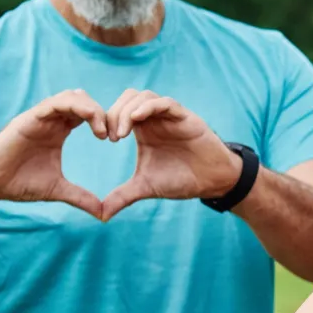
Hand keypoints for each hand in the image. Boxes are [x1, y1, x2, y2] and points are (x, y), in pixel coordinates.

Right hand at [0, 89, 107, 217]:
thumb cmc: (18, 183)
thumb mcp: (58, 190)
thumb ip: (81, 197)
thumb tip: (103, 214)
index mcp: (59, 130)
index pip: (87, 114)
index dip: (105, 121)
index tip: (116, 139)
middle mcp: (51, 120)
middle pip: (84, 101)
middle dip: (103, 113)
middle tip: (113, 135)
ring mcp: (40, 117)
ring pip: (72, 97)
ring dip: (92, 108)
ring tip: (102, 130)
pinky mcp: (29, 118)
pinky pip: (55, 103)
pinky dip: (76, 106)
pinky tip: (89, 121)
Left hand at [99, 89, 239, 219]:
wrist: (210, 182)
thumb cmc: (181, 180)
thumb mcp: (145, 187)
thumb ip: (122, 197)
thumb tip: (101, 216)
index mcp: (143, 129)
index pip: (118, 110)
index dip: (107, 119)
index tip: (104, 139)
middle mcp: (155, 119)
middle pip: (128, 97)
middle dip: (114, 113)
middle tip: (112, 136)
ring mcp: (170, 116)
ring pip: (144, 96)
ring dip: (128, 109)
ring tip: (122, 132)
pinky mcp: (185, 117)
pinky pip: (165, 102)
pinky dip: (148, 107)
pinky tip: (136, 119)